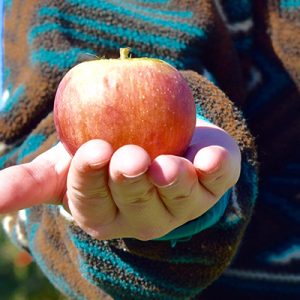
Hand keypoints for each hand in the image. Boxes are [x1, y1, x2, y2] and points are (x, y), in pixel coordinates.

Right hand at [0, 119, 240, 240]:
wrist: (148, 136)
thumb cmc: (105, 151)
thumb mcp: (66, 164)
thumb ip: (33, 181)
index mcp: (108, 212)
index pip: (93, 203)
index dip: (90, 180)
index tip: (91, 151)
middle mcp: (146, 215)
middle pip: (137, 203)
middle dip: (132, 182)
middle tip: (129, 157)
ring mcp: (182, 204)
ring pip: (179, 199)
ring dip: (173, 183)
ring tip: (167, 165)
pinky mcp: (211, 184)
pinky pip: (219, 180)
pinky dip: (218, 167)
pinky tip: (213, 157)